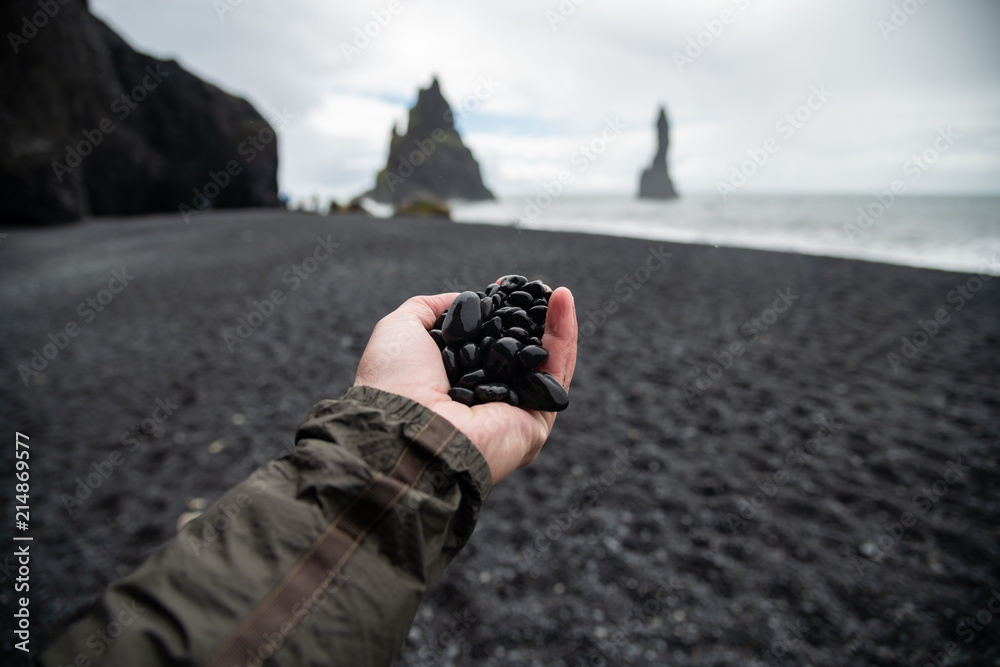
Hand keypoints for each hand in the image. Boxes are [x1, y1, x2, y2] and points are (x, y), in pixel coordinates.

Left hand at [354, 286, 577, 483]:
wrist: (406, 425)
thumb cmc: (394, 382)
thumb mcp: (400, 329)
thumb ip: (428, 308)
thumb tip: (462, 298)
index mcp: (454, 382)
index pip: (484, 344)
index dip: (497, 313)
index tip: (503, 285)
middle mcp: (484, 399)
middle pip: (519, 354)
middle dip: (531, 318)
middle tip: (539, 287)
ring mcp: (513, 411)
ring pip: (544, 362)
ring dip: (556, 324)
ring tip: (559, 292)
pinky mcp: (537, 422)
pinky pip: (556, 374)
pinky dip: (564, 337)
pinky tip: (563, 303)